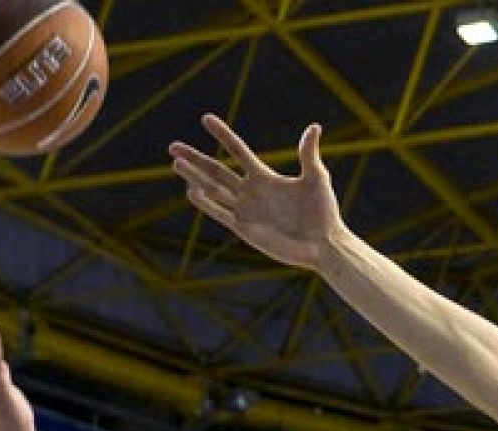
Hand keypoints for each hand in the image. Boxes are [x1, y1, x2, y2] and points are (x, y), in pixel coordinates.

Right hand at [170, 116, 343, 270]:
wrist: (324, 245)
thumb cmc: (324, 213)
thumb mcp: (316, 178)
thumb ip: (308, 153)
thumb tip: (314, 126)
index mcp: (265, 178)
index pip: (238, 151)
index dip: (223, 135)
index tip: (206, 119)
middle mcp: (251, 192)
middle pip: (216, 171)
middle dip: (195, 158)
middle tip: (172, 146)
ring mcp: (246, 211)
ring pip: (213, 190)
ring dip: (194, 176)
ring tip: (175, 163)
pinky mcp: (245, 229)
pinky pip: (221, 213)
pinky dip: (206, 203)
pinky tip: (191, 190)